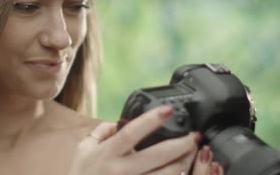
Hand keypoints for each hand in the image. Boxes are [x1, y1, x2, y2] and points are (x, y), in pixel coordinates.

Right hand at [69, 106, 223, 174]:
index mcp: (107, 153)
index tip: (169, 110)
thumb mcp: (84, 149)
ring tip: (194, 154)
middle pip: (158, 156)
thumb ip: (101, 132)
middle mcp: (120, 171)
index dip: (151, 120)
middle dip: (181, 144)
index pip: (132, 133)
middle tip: (195, 136)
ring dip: (184, 163)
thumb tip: (120, 121)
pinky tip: (184, 172)